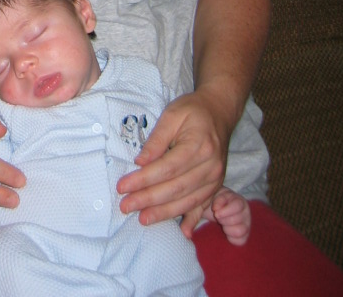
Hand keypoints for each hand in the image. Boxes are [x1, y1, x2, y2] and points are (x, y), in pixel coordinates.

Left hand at [116, 89, 228, 236]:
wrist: (219, 112)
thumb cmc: (193, 111)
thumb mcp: (172, 115)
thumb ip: (157, 139)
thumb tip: (140, 162)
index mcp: (198, 146)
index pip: (166, 168)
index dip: (143, 180)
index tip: (123, 187)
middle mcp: (210, 166)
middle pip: (176, 188)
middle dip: (149, 200)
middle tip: (126, 206)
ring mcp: (215, 178)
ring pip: (188, 200)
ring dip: (164, 213)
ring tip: (143, 219)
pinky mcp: (216, 185)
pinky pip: (204, 205)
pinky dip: (193, 219)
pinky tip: (184, 232)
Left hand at [204, 187, 250, 245]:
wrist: (217, 210)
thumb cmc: (217, 202)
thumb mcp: (216, 196)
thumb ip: (217, 200)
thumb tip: (216, 209)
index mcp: (240, 202)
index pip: (237, 206)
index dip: (225, 211)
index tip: (215, 213)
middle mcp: (246, 213)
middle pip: (236, 220)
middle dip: (223, 220)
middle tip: (218, 217)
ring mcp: (247, 225)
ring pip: (239, 231)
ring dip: (227, 229)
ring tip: (222, 224)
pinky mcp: (244, 236)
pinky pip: (240, 241)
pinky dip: (231, 238)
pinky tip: (226, 232)